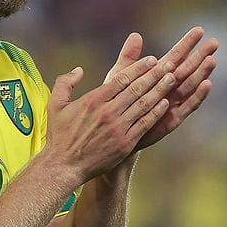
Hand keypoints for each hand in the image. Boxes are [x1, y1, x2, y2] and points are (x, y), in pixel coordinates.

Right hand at [46, 55, 178, 182]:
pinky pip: (144, 124)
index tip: (151, 59)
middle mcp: (108, 112)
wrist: (64, 166)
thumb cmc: (59, 135)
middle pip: (137, 88)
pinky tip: (165, 103)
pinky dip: (156, 112)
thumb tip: (79, 70)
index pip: (122, 79)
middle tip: (169, 63)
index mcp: (93, 100)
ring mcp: (118, 128)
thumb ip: (65, 83)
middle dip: (155, 74)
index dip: (139, 68)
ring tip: (172, 78)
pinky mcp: (125, 143)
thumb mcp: (55, 104)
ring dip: (160, 90)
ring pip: (144, 104)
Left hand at [104, 28, 217, 150]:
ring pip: (190, 86)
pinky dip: (197, 96)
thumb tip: (136, 34)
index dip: (187, 43)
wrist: (112, 133)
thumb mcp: (120, 77)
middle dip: (200, 55)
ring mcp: (171, 104)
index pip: (175, 56)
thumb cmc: (116, 103)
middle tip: (215, 42)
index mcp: (157, 76)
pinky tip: (206, 84)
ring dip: (202, 73)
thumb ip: (129, 58)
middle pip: (187, 69)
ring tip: (212, 60)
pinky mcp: (171, 120)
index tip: (200, 29)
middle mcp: (168, 89)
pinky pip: (186, 107)